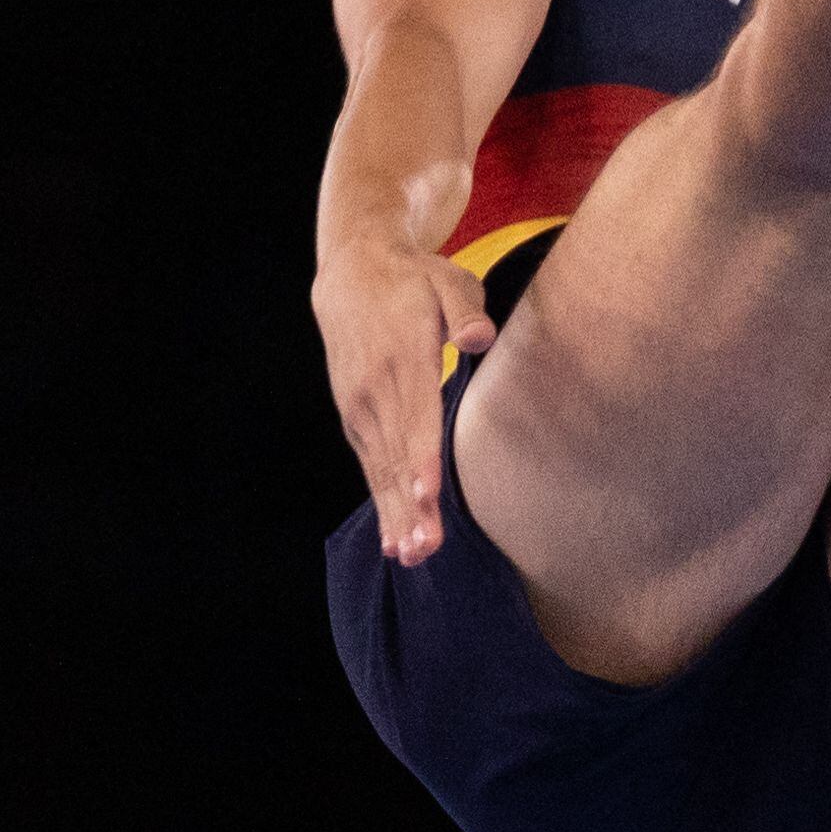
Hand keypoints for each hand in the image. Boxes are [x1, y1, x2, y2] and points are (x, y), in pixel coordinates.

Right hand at [311, 237, 496, 565]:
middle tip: (426, 548)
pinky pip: (370, 467)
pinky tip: (394, 539)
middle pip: (396, 455)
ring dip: (396, 514)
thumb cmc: (414, 280)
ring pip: (380, 469)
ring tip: (413, 556)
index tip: (428, 494)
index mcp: (402, 356)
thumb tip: (479, 336)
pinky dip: (381, 503)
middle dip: (411, 505)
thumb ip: (465, 308)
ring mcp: (360, 406)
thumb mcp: (446, 279)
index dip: (421, 458)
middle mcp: (375, 388)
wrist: (351, 275)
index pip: (415, 415)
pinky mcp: (355, 418)